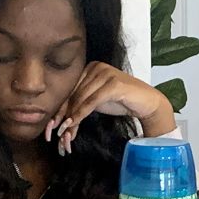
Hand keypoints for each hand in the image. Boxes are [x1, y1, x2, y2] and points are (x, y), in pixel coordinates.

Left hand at [46, 62, 176, 153]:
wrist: (146, 102)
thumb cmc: (122, 101)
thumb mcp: (96, 102)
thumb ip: (80, 105)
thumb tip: (61, 122)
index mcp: (89, 68)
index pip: (70, 89)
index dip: (60, 108)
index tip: (51, 125)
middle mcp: (96, 67)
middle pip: (74, 93)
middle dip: (63, 114)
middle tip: (54, 132)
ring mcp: (105, 73)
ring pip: (81, 98)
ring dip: (71, 117)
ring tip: (63, 131)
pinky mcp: (113, 83)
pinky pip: (92, 101)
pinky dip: (81, 113)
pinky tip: (74, 123)